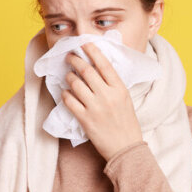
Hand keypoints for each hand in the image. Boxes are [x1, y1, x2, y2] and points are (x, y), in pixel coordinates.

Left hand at [61, 42, 144, 160]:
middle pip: (86, 71)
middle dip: (75, 60)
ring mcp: (95, 108)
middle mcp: (107, 96)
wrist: (126, 148)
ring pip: (75, 84)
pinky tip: (66, 93)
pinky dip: (65, 94)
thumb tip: (97, 69)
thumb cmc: (126, 123)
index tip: (84, 43)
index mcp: (120, 89)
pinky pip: (70, 101)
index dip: (92, 51)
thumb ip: (113, 85)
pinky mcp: (85, 119)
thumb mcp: (125, 99)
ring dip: (69, 77)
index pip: (104, 64)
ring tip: (68, 75)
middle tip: (69, 57)